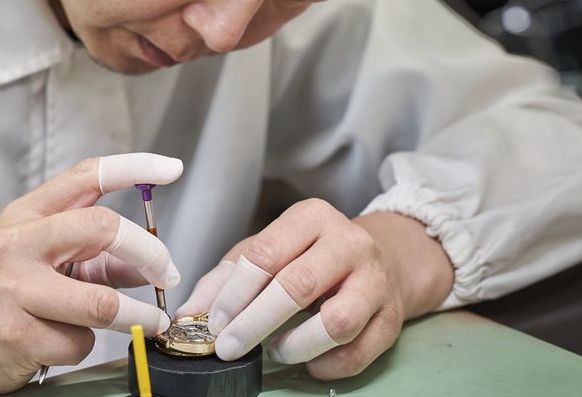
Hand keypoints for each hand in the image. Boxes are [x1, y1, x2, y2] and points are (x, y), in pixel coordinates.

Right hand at [0, 153, 183, 394]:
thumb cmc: (0, 297)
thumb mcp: (41, 261)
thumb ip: (94, 255)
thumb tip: (150, 264)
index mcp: (27, 215)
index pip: (87, 175)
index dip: (135, 166)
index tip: (171, 168)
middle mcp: (18, 243)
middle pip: (104, 229)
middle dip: (151, 254)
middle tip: (169, 275)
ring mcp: (14, 288)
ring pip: (102, 301)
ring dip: (136, 317)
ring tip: (149, 322)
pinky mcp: (16, 333)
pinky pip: (79, 342)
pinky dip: (83, 346)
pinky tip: (62, 343)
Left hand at [176, 199, 452, 379]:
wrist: (383, 259)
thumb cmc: (311, 256)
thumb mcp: (268, 250)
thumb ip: (226, 278)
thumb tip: (189, 313)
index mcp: (310, 217)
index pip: (265, 253)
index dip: (234, 293)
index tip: (214, 322)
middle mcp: (348, 243)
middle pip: (298, 285)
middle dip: (255, 322)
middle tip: (230, 347)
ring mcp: (375, 280)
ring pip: (337, 322)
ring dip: (297, 345)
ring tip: (276, 350)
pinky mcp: (391, 316)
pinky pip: (358, 351)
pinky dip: (327, 365)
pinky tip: (309, 362)